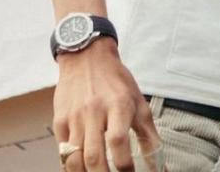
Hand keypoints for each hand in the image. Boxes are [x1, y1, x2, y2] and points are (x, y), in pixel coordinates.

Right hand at [52, 38, 160, 171]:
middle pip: (94, 156)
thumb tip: (159, 164)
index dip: (124, 165)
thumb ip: (148, 134)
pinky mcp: (59, 122)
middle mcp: (95, 111)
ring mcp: (74, 118)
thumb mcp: (138, 102)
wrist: (86, 58)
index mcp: (118, 104)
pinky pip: (63, 153)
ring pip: (75, 159)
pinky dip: (71, 167)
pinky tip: (82, 171)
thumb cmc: (116, 82)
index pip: (118, 141)